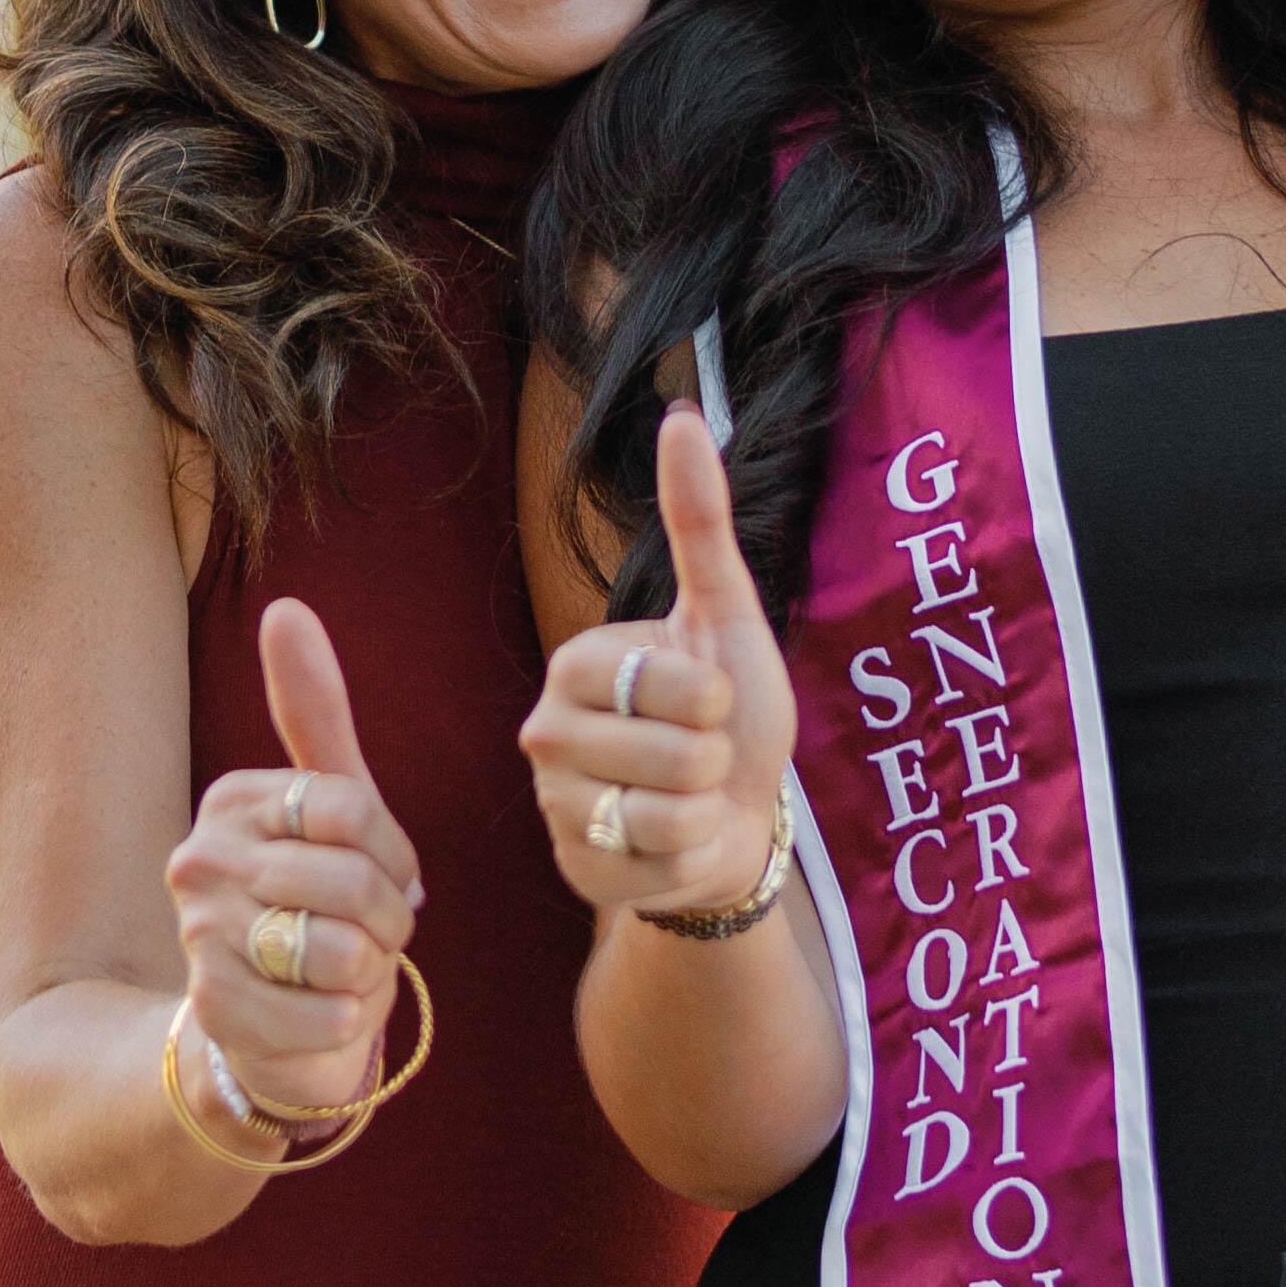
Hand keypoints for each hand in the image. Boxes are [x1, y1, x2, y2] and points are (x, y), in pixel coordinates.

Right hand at [166, 600, 422, 1130]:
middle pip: (353, 881)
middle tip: (368, 933)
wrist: (266, 1022)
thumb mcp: (330, 807)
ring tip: (341, 971)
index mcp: (231, 801)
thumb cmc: (313, 903)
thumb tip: (286, 608)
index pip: (355, 809)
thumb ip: (313, 711)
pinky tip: (321, 1015)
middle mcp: (198, 860)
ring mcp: (199, 937)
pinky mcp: (215, 1013)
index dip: (395, 855)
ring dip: (369, 971)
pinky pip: (335, 1015)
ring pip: (344, 950)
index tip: (385, 875)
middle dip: (388, 919)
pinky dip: (350, 1023)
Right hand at [521, 405, 798, 923]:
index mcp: (574, 664)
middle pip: (675, 752)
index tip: (707, 700)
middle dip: (715, 759)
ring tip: (689, 799)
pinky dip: (693, 856)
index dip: (717, 698)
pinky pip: (664, 862)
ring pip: (669, 809)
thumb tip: (683, 416)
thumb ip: (699, 523)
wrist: (739, 824)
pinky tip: (675, 846)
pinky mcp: (578, 870)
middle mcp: (545, 733)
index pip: (675, 682)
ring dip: (706, 808)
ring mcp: (556, 807)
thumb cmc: (731, 717)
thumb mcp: (726, 618)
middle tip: (700, 757)